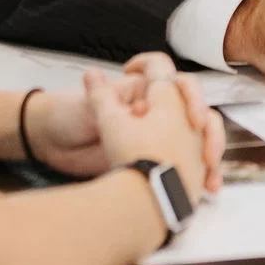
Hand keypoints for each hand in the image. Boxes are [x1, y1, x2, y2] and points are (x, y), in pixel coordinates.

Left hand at [26, 56, 224, 192]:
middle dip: (209, 132)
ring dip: (211, 155)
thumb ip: (102, 95)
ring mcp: (159, 138)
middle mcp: (156, 112)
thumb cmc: (70, 115)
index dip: (191, 96)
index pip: (179, 84)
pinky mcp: (155, 161)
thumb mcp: (88, 105)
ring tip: (210, 175)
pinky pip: (187, 167)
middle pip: (198, 115)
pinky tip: (208, 189)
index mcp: (143, 92)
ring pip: (199, 142)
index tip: (192, 116)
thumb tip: (100, 75)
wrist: (53, 143)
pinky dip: (201, 177)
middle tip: (207, 152)